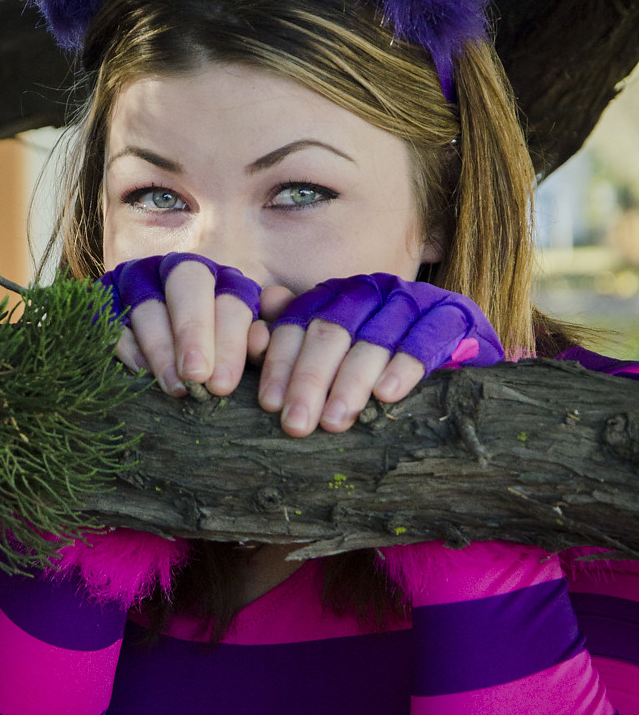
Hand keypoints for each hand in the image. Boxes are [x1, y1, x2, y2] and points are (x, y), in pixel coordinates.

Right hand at [99, 253, 261, 396]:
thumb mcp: (239, 351)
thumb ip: (255, 344)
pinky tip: (139, 370)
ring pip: (149, 302)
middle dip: (193, 332)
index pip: (231, 301)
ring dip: (161, 347)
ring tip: (173, 385)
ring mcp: (141, 277)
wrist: (154, 360)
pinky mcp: (107, 293)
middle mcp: (183, 271)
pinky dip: (126, 343)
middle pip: (189, 285)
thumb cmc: (212, 362)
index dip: (229, 342)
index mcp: (223, 281)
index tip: (223, 383)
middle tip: (197, 376)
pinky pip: (112, 313)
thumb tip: (262, 343)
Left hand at [256, 273, 503, 437]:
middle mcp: (370, 290)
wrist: (461, 338)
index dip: (281, 363)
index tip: (270, 404)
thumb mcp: (341, 347)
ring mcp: (411, 300)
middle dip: (309, 380)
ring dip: (350, 382)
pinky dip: (403, 367)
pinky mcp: (450, 315)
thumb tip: (253, 339)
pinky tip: (386, 395)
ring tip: (334, 420)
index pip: (300, 324)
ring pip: (373, 339)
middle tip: (296, 424)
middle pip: (330, 332)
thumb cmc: (388, 352)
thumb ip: (297, 341)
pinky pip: (424, 340)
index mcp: (337, 295)